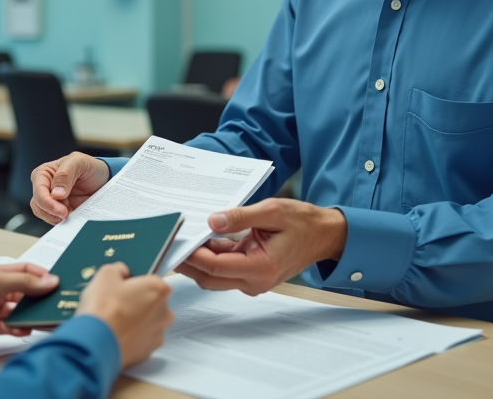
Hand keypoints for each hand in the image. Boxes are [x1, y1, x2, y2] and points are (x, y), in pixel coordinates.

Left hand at [0, 262, 58, 362]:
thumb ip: (24, 281)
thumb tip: (48, 280)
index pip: (25, 270)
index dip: (41, 275)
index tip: (57, 283)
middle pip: (24, 291)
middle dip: (39, 296)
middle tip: (55, 302)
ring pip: (19, 310)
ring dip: (30, 314)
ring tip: (43, 319)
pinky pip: (11, 327)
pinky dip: (19, 328)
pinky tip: (24, 329)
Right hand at [30, 152, 110, 223]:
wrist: (103, 179)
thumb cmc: (88, 166)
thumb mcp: (78, 162)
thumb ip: (65, 174)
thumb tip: (55, 193)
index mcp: (43, 173)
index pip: (38, 191)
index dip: (47, 202)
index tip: (62, 210)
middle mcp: (44, 188)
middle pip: (38, 205)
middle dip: (52, 212)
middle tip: (68, 213)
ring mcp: (52, 201)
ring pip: (44, 215)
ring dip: (56, 217)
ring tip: (71, 212)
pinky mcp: (59, 211)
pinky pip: (54, 220)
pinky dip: (62, 221)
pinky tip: (72, 215)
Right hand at [76, 262, 173, 368]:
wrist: (94, 344)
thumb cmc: (103, 306)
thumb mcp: (105, 274)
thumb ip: (119, 269)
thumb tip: (123, 273)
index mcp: (159, 290)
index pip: (152, 282)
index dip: (136, 284)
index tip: (121, 289)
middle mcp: (165, 313)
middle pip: (153, 303)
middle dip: (139, 304)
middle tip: (116, 306)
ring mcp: (158, 335)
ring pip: (148, 324)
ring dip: (136, 323)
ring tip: (113, 324)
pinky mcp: (147, 353)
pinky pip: (141, 341)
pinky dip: (131, 339)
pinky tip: (115, 337)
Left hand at [175, 199, 347, 295]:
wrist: (324, 235)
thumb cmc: (304, 223)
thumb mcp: (273, 211)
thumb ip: (241, 216)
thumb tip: (212, 220)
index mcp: (261, 267)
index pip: (215, 266)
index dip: (192, 255)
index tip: (177, 239)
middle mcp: (255, 281)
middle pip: (209, 277)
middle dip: (187, 261)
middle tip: (168, 243)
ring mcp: (253, 280)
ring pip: (214, 276)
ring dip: (197, 260)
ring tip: (180, 239)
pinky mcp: (251, 274)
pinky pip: (225, 268)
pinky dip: (211, 255)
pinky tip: (200, 239)